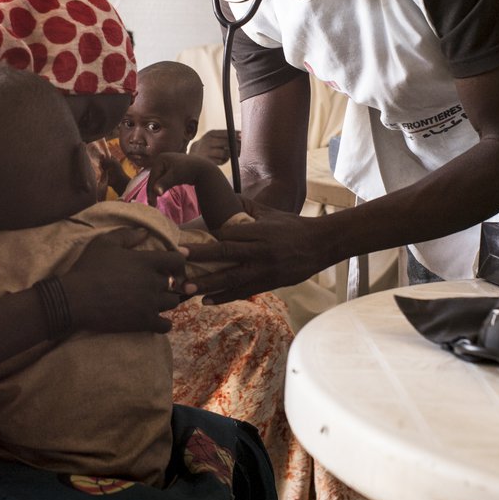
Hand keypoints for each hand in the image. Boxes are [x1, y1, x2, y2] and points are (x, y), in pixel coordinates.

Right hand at [60, 228, 187, 333]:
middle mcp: (153, 282)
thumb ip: (127, 235)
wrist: (75, 299)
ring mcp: (150, 304)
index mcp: (147, 261)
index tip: (175, 264)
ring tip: (155, 301)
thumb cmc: (89, 268)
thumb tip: (145, 232)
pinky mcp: (143, 322)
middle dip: (170, 283)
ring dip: (166, 301)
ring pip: (172, 303)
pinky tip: (156, 320)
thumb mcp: (105, 243)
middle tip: (160, 284)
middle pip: (176, 283)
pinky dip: (164, 323)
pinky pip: (165, 325)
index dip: (179, 261)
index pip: (177, 260)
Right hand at [146, 152, 220, 201]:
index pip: (152, 177)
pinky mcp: (170, 171)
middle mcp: (161, 161)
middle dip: (153, 191)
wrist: (202, 168)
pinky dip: (161, 188)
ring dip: (156, 190)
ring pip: (157, 180)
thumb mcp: (175, 176)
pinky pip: (162, 181)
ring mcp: (165, 165)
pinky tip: (160, 195)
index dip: (151, 190)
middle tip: (152, 204)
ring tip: (154, 202)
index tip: (151, 202)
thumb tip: (156, 192)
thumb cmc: (188, 170)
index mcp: (160, 159)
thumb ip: (164, 183)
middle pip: (154, 178)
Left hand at [183, 209, 335, 302]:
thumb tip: (224, 199)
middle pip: (226, 255)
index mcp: (260, 230)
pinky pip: (243, 291)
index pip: (230, 234)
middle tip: (177, 262)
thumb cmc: (292, 226)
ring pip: (232, 278)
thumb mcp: (270, 213)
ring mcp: (266, 269)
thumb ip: (247, 208)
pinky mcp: (270, 283)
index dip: (207, 238)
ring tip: (186, 288)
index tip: (185, 241)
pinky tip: (206, 300)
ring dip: (208, 284)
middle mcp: (261, 250)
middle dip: (201, 259)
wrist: (321, 245)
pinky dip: (224, 297)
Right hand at [189, 129, 239, 166]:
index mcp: (211, 134)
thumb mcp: (213, 137)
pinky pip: (221, 161)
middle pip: (226, 143)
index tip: (242, 136)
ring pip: (224, 153)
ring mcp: (206, 151)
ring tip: (231, 154)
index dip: (235, 134)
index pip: (225, 133)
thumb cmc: (209, 145)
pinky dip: (224, 160)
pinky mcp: (208, 161)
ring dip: (230, 154)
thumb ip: (225, 136)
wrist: (194, 154)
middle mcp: (208, 141)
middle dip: (237, 145)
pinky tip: (222, 158)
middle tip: (243, 148)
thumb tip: (242, 136)